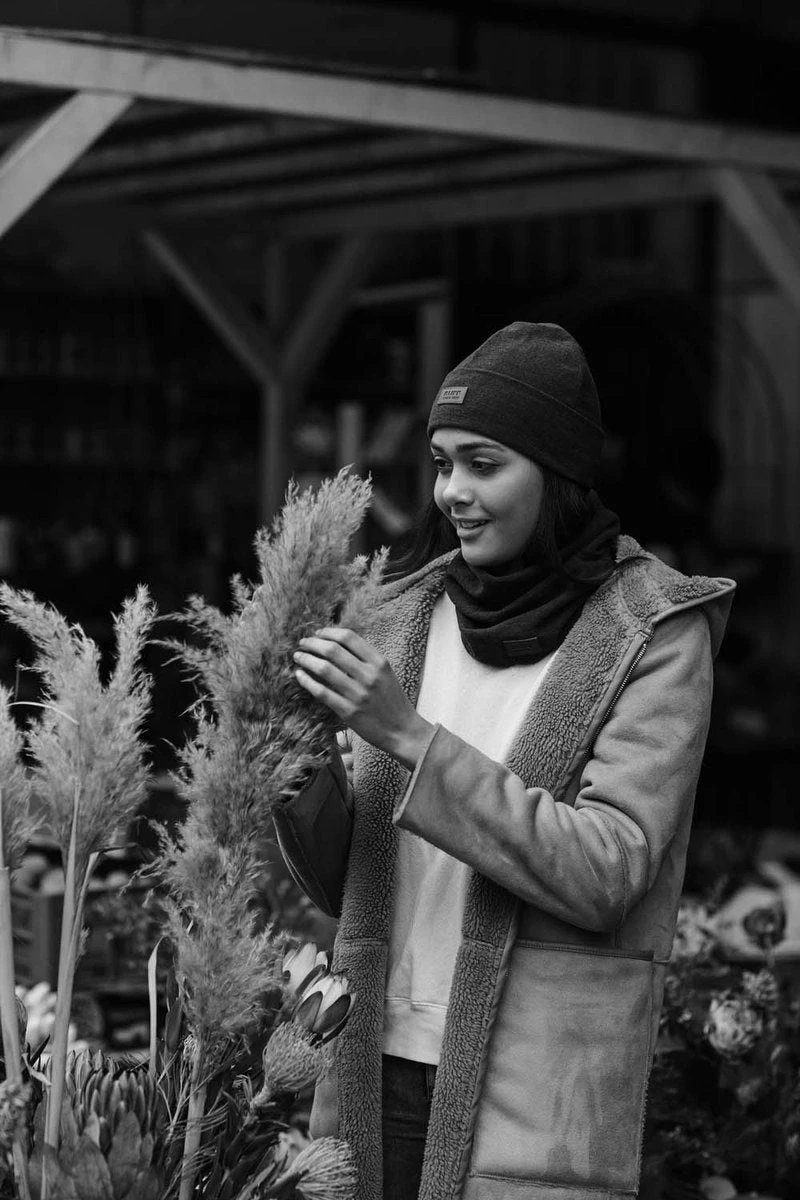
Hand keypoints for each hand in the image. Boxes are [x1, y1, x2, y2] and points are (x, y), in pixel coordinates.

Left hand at [293, 627, 432, 769]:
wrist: (402, 731)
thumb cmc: (392, 701)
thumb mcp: (386, 674)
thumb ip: (366, 659)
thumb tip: (337, 643)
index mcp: (379, 663)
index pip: (349, 637)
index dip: (329, 632)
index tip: (317, 633)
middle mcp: (369, 676)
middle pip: (333, 650)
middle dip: (313, 643)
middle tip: (303, 643)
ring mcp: (358, 694)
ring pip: (324, 669)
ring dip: (306, 659)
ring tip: (298, 657)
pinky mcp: (348, 712)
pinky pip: (321, 692)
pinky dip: (307, 681)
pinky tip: (299, 675)